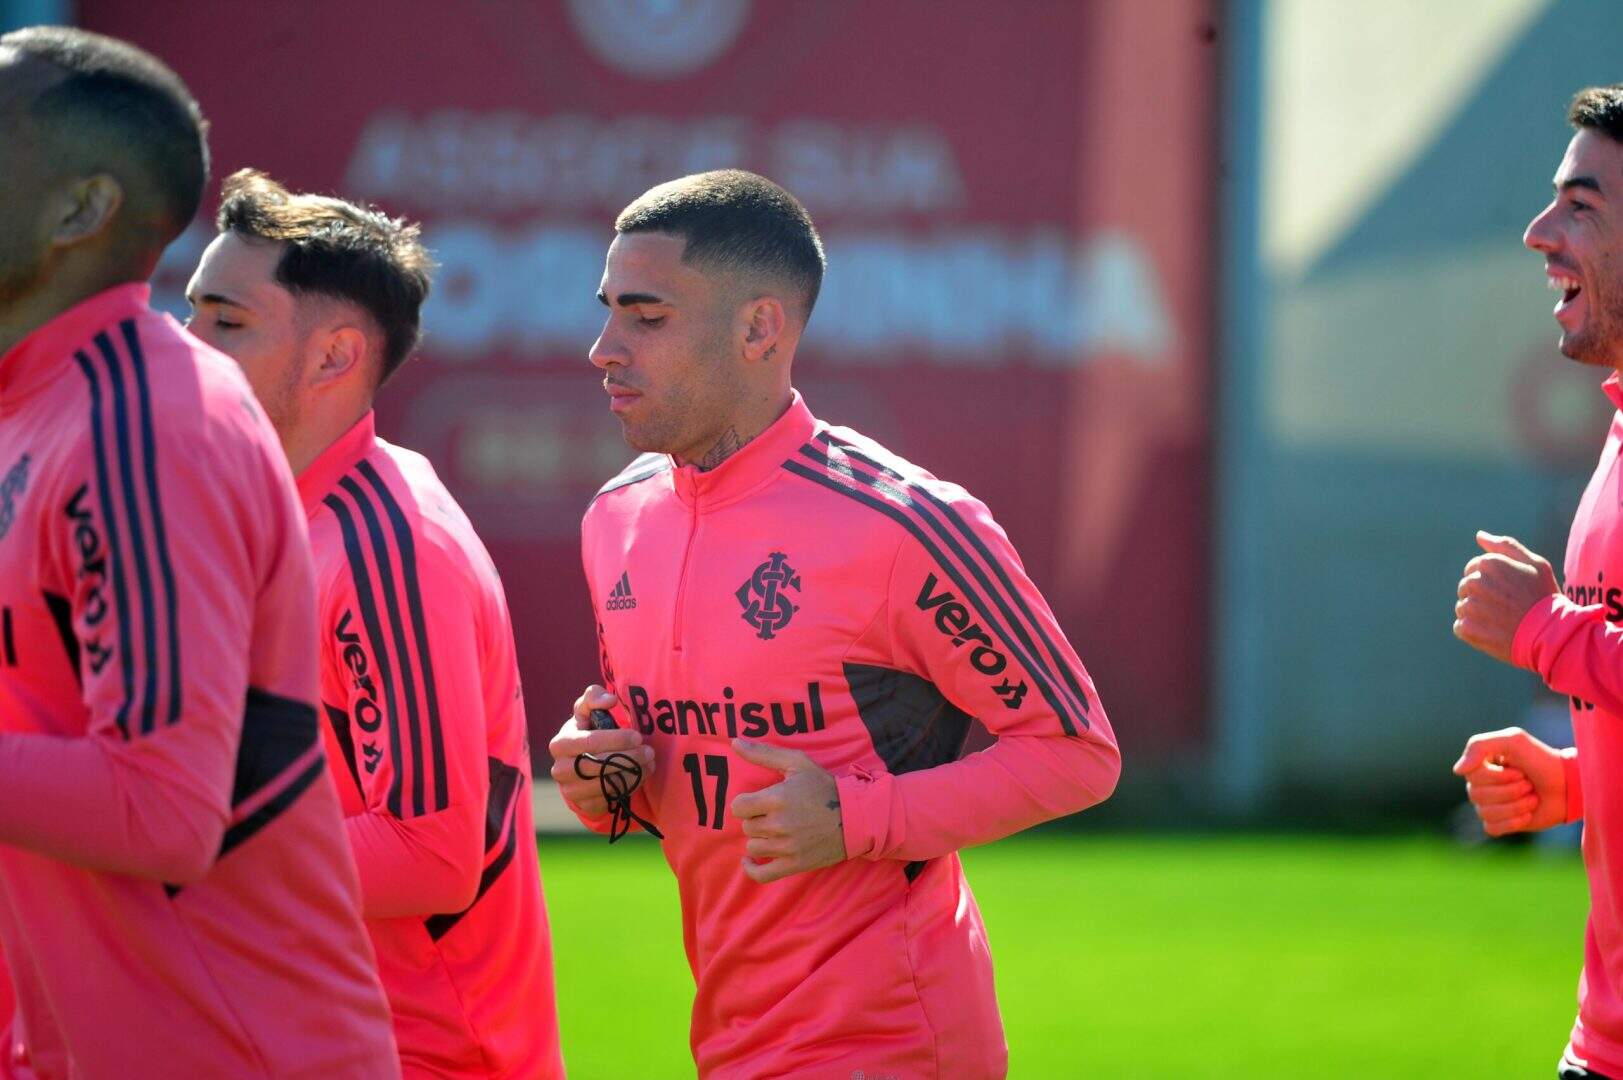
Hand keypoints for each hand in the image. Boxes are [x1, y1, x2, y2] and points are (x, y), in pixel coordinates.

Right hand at [548, 685, 652, 816]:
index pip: (589, 742)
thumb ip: (594, 696)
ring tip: (649, 762)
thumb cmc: (588, 732)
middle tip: (649, 751)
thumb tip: (609, 700)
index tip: (637, 736)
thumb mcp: (587, 711)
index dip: (615, 740)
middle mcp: (560, 769)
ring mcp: (571, 790)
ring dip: (633, 773)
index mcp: (560, 744)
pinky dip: (630, 787)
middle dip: (628, 757)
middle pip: (598, 765)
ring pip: (606, 784)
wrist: (583, 766)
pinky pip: (610, 797)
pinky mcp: (584, 805)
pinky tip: (642, 775)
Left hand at [729, 739, 845, 883]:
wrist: (855, 817)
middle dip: (756, 819)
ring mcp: (786, 847)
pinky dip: (752, 869)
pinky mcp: (794, 865)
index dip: (746, 803)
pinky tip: (750, 861)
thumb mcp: (797, 763)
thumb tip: (734, 742)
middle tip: (772, 814)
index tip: (758, 802)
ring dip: (759, 838)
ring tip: (773, 831)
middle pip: (747, 826)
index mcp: (777, 798)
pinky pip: (762, 874)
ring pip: (753, 846)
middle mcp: (779, 824)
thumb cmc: (824, 787)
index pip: (738, 807)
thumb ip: (764, 753)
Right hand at [1452, 727, 1567, 834]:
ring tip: (1532, 798)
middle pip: (1477, 795)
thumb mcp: (1513, 741)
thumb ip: (1479, 746)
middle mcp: (1480, 785)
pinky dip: (1512, 822)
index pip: (1472, 776)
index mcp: (1480, 765)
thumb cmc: (1542, 760)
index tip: (1520, 771)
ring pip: (1485, 812)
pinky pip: (1492, 828)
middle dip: (1510, 792)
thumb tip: (1457, 771)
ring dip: (1515, 806)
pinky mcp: (1500, 823)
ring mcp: (1489, 805)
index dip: (1498, 777)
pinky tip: (1527, 815)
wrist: (1568, 787)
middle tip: (1529, 785)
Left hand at [1453, 531, 1559, 663]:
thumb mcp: (1535, 564)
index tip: (1506, 591)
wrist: (1551, 634)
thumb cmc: (1545, 597)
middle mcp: (1474, 582)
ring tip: (1502, 620)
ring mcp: (1469, 606)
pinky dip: (1474, 631)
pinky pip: (1461, 627)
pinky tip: (1494, 632)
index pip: (1473, 568)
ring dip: (1477, 614)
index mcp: (1489, 564)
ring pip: (1463, 607)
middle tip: (1506, 607)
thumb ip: (1505, 547)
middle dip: (1482, 595)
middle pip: (1466, 587)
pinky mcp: (1467, 628)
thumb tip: (1480, 535)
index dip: (1490, 580)